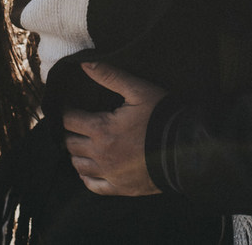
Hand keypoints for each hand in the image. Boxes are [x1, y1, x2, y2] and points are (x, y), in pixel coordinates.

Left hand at [62, 61, 165, 195]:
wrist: (185, 148)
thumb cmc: (162, 116)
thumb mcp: (138, 90)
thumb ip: (110, 76)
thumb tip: (85, 64)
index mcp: (102, 129)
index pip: (69, 121)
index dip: (66, 112)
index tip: (70, 107)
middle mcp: (100, 154)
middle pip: (70, 144)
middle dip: (70, 132)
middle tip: (77, 125)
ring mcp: (109, 173)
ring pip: (78, 165)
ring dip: (77, 153)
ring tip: (84, 144)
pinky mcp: (120, 187)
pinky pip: (93, 185)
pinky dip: (87, 177)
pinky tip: (90, 168)